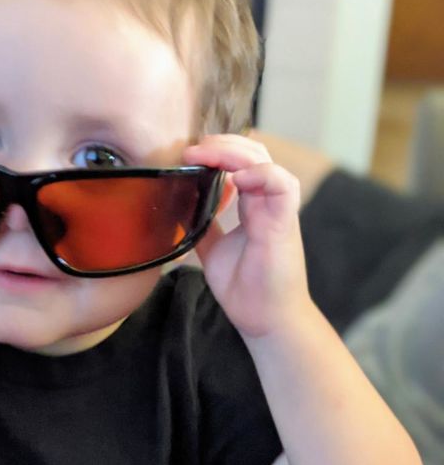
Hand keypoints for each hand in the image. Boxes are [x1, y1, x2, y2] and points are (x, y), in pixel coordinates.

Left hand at [184, 134, 310, 337]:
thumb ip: (205, 227)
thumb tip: (180, 210)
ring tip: (208, 155)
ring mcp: (277, 211)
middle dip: (221, 144)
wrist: (266, 320)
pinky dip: (261, 174)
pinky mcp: (285, 224)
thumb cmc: (246, 289)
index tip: (187, 157)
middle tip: (192, 150)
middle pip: (252, 152)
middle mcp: (266, 202)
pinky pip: (282, 185)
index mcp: (252, 205)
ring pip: (265, 161)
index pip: (239, 161)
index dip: (216, 152)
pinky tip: (237, 178)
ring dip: (235, 152)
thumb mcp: (214, 250)